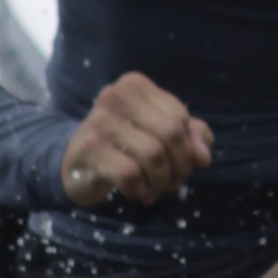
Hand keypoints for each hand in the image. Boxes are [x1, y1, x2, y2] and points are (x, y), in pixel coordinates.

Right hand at [61, 73, 212, 208]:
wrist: (73, 163)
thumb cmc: (123, 145)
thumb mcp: (156, 133)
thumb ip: (188, 136)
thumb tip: (203, 156)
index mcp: (135, 85)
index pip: (179, 117)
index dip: (190, 147)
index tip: (187, 166)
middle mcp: (116, 96)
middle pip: (171, 133)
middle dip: (180, 165)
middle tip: (174, 182)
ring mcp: (99, 122)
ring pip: (154, 154)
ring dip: (162, 181)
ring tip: (156, 190)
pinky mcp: (88, 150)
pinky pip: (130, 174)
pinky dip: (141, 189)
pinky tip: (137, 192)